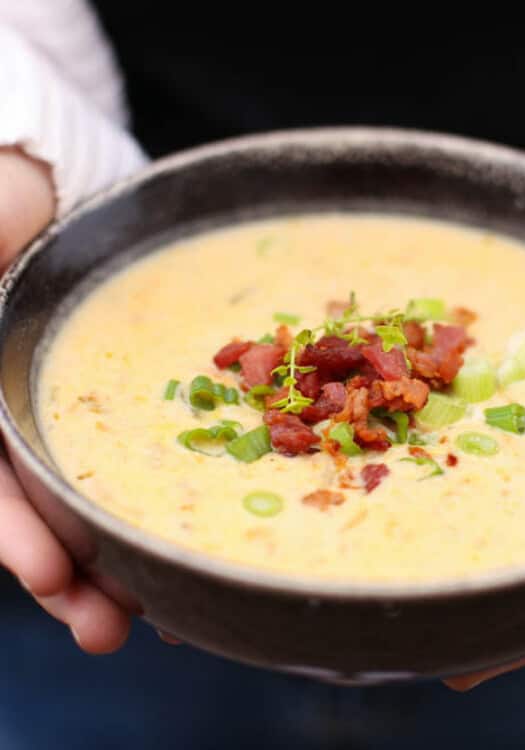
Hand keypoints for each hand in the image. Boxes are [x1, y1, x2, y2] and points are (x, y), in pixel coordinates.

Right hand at [0, 147, 129, 652]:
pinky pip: (157, 451)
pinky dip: (172, 497)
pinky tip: (202, 536)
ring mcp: (86, 410)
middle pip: (44, 510)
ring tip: (158, 618)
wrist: (42, 186)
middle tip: (108, 631)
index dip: (14, 531)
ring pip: (98, 495)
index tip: (51, 573)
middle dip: (73, 575)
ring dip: (123, 557)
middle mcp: (29, 413)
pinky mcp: (142, 397)